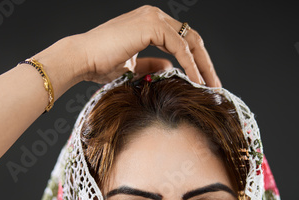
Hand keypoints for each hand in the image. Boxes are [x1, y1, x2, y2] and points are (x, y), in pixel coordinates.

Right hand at [63, 6, 220, 85]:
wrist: (82, 58)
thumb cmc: (100, 63)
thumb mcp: (133, 67)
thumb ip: (152, 65)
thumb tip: (169, 68)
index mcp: (151, 23)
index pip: (183, 40)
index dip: (197, 61)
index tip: (205, 82)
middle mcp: (154, 15)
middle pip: (192, 38)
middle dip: (206, 63)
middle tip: (216, 85)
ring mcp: (153, 17)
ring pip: (190, 41)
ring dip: (203, 65)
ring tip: (210, 86)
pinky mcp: (151, 25)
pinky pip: (180, 46)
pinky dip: (190, 64)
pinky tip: (195, 80)